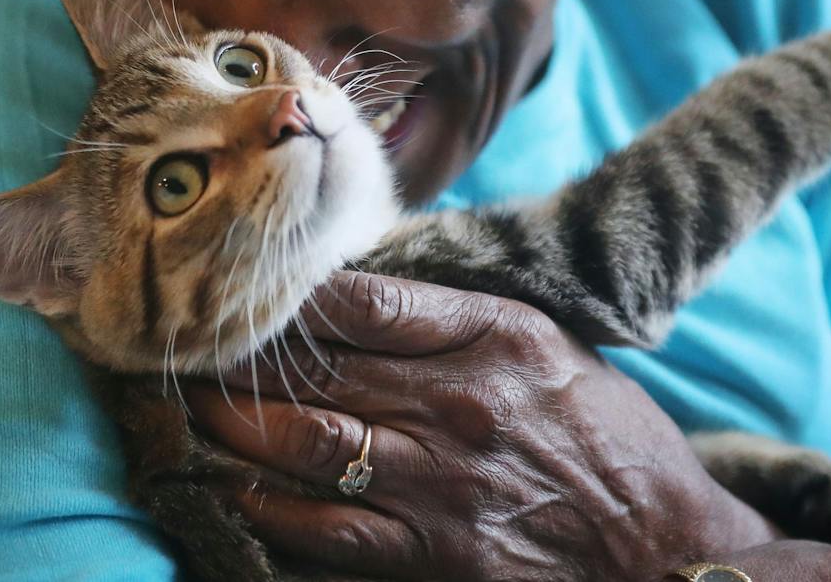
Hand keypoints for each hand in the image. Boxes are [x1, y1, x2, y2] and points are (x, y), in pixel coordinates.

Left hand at [185, 271, 777, 580]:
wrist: (661, 549)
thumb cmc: (604, 433)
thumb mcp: (547, 342)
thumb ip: (459, 311)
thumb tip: (364, 277)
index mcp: (492, 337)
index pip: (363, 299)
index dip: (287, 292)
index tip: (236, 283)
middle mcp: (460, 405)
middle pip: (317, 371)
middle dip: (232, 359)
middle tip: (169, 345)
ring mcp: (442, 485)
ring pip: (305, 447)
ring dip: (226, 429)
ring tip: (172, 411)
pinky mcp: (432, 554)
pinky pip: (324, 529)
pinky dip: (262, 507)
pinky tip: (218, 488)